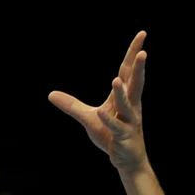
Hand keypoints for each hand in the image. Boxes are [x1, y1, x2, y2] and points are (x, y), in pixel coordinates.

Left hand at [48, 30, 148, 175]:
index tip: (142, 34)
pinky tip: (101, 112)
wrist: (127, 160)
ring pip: (127, 105)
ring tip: (115, 80)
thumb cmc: (112, 136)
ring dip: (121, 93)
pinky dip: (108, 120)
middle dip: (139, 68)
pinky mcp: (124, 137)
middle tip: (144, 52)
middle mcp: (131, 107)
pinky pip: (116, 127)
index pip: (128, 72)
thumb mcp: (89, 118)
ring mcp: (129, 122)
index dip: (133, 54)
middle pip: (135, 84)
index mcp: (125, 98)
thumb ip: (72, 105)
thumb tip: (50, 94)